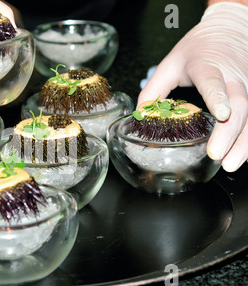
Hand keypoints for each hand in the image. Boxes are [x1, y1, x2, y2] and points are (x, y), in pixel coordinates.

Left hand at [138, 2, 247, 171]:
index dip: (217, 97)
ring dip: (244, 142)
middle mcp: (233, 75)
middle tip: (216, 155)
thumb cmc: (197, 49)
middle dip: (229, 132)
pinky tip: (244, 155)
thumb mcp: (169, 63)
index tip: (221, 113)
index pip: (213, 81)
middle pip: (239, 104)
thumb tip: (141, 117)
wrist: (230, 29)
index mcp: (207, 65)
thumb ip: (153, 90)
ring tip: (232, 164)